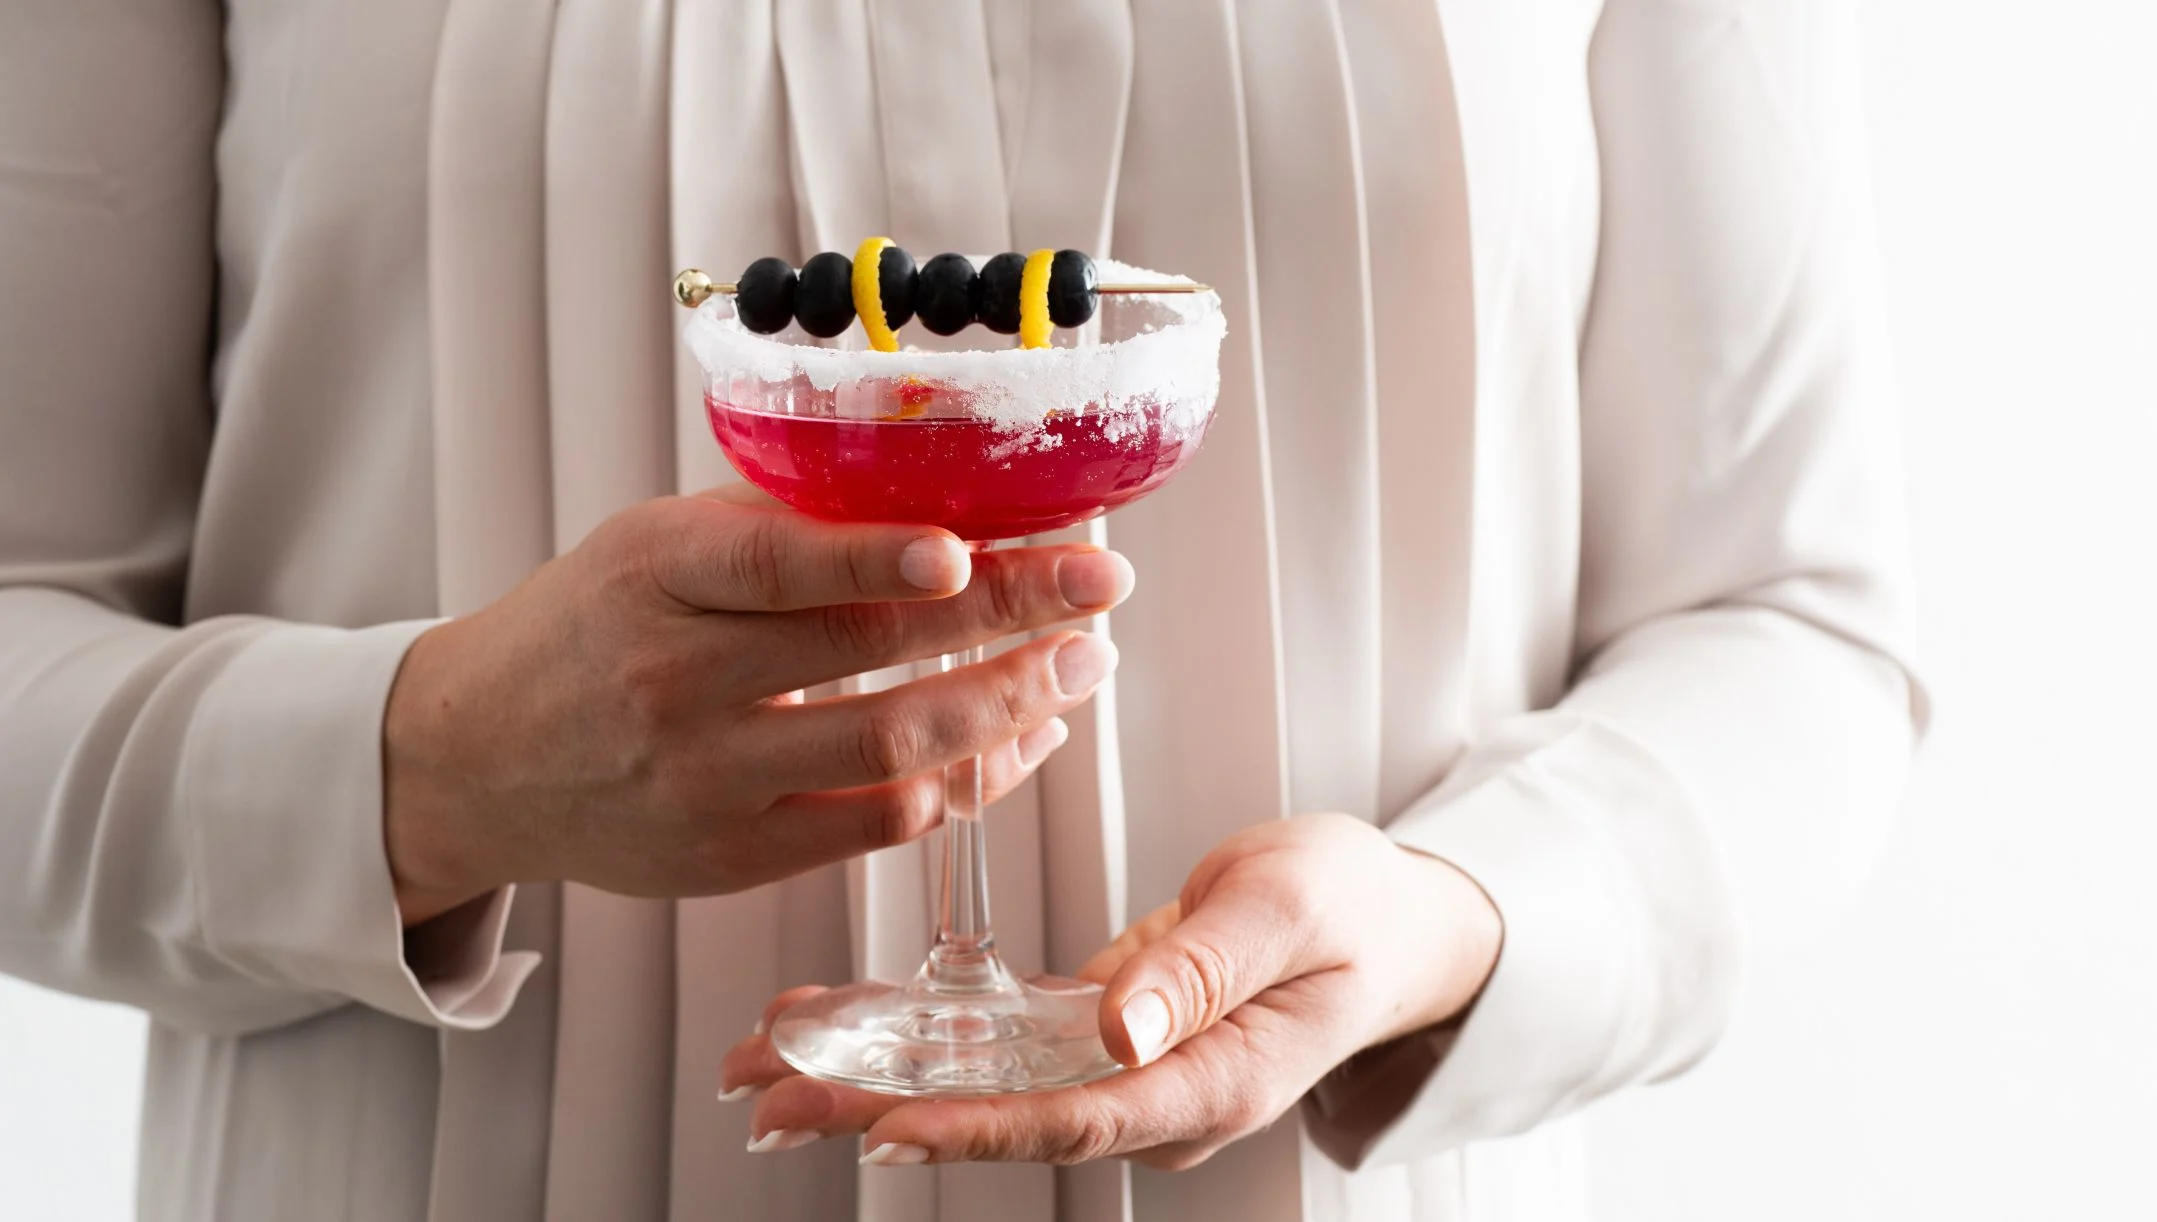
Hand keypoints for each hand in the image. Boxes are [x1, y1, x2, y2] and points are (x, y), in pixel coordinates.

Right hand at [383, 486, 1132, 923]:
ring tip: (1081, 665)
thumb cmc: (591, 627)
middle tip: (1099, 587)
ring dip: (1009, 706)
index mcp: (653, 574)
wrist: (475, 758)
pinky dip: (971, 779)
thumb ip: (779, 527)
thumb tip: (943, 497)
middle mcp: (674, 681)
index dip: (879, 558)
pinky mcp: (735, 857)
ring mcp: (706, 780)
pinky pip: (883, 823)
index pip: (777, 567)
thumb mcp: (654, 545)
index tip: (973, 547)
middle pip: (863, 655)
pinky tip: (1024, 736)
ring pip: (890, 752)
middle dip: (1005, 617)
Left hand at [721, 813, 1502, 1167]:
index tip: (881, 1126)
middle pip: (1003, 1116)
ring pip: (983, 1084)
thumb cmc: (1352, 905)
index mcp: (1212, 1081)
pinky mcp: (1100, 1033)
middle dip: (880, 1109)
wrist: (1384, 917)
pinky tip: (840, 1019)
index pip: (1077, 1119)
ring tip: (764, 1060)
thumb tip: (1121, 1033)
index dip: (974, 1128)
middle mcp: (1155, 1094)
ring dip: (874, 1073)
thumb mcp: (1291, 909)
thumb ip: (1207, 969)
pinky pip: (997, 1043)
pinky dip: (918, 1030)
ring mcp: (1123, 1070)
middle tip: (769, 1097)